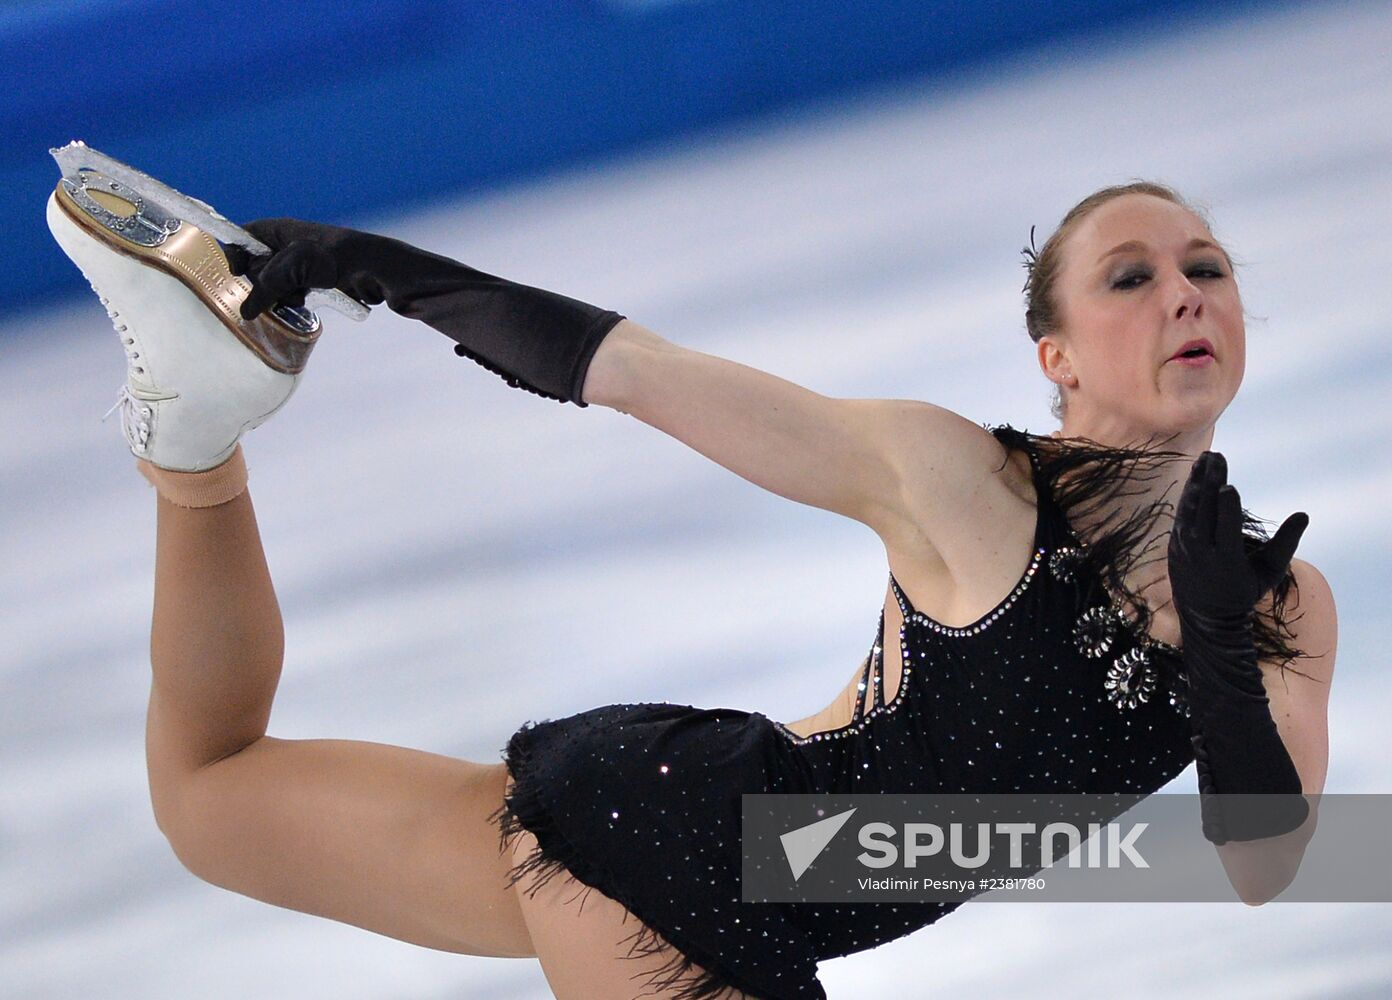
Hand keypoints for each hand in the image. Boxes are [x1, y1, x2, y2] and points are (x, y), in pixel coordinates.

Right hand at [224, 219, 389, 320]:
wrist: (376, 272)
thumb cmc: (336, 258)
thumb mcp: (293, 268)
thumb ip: (266, 288)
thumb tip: (246, 312)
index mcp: (278, 230)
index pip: (241, 236)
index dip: (235, 253)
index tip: (237, 272)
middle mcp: (286, 245)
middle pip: (255, 267)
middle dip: (262, 282)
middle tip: (279, 287)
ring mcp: (300, 265)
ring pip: (273, 285)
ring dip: (280, 295)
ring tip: (298, 297)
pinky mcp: (314, 283)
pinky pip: (291, 295)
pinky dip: (294, 301)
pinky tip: (306, 302)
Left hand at [1167, 451, 1307, 621]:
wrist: (1205, 613)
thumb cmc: (1245, 589)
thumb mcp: (1269, 572)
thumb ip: (1286, 543)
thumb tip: (1303, 515)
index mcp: (1226, 562)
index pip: (1224, 531)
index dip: (1225, 508)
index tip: (1229, 486)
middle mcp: (1200, 553)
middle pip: (1204, 513)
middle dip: (1210, 483)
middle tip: (1217, 456)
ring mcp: (1184, 547)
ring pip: (1189, 509)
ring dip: (1197, 481)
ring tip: (1207, 458)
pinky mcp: (1175, 542)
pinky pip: (1182, 512)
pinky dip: (1188, 492)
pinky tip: (1196, 474)